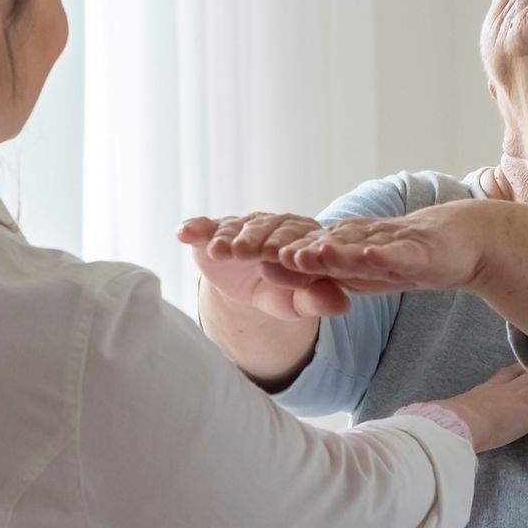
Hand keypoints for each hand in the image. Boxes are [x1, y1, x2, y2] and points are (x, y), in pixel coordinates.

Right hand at [178, 213, 352, 318]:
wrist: (248, 287)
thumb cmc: (281, 292)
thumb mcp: (297, 302)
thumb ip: (318, 301)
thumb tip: (342, 304)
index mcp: (302, 235)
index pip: (299, 237)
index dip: (290, 248)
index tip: (284, 259)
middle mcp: (274, 223)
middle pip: (266, 228)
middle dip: (254, 239)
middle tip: (244, 252)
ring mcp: (243, 224)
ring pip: (236, 227)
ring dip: (226, 236)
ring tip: (218, 250)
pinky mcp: (215, 229)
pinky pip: (205, 226)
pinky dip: (195, 228)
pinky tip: (185, 233)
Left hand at [272, 201, 493, 296]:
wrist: (465, 239)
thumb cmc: (413, 257)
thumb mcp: (368, 273)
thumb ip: (333, 273)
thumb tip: (286, 271)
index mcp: (348, 248)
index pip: (306, 253)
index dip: (273, 256)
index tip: (238, 257)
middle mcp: (364, 241)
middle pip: (322, 247)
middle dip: (290, 252)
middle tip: (256, 253)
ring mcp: (391, 244)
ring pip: (354, 248)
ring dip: (329, 253)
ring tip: (301, 256)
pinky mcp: (419, 252)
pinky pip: (396, 254)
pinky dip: (377, 254)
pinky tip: (362, 254)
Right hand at [431, 366, 527, 452]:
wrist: (461, 424)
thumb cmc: (451, 423)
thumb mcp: (450, 415)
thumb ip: (451, 415)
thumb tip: (435, 421)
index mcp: (485, 391)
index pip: (506, 376)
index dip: (519, 368)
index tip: (527, 362)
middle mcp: (507, 389)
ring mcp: (523, 396)